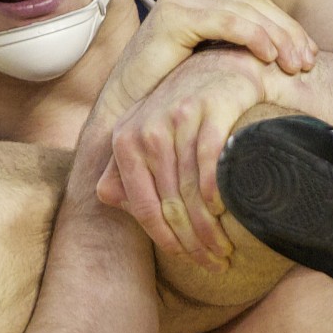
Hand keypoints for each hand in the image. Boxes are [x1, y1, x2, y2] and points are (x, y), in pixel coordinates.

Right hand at [95, 0, 315, 124]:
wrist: (123, 116)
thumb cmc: (167, 102)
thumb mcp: (211, 74)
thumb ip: (237, 60)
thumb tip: (287, 65)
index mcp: (201, 4)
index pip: (256, 8)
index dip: (286, 30)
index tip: (309, 58)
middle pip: (256, 6)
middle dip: (288, 33)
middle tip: (309, 63)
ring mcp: (181, 2)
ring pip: (246, 12)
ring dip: (277, 37)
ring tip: (295, 64)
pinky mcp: (175, 16)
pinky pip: (226, 21)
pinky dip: (253, 36)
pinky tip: (270, 56)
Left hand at [96, 47, 270, 267]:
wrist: (220, 69)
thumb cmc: (182, 115)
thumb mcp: (146, 137)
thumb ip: (124, 168)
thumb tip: (107, 197)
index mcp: (124, 140)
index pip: (143, 206)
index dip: (165, 239)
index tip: (187, 258)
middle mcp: (146, 127)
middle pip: (171, 203)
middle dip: (194, 241)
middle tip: (215, 263)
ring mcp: (178, 116)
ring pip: (192, 191)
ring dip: (211, 229)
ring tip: (226, 249)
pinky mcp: (211, 108)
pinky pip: (212, 164)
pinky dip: (218, 193)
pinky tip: (226, 212)